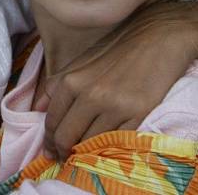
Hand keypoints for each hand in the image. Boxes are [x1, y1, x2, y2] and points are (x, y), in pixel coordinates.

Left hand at [37, 8, 197, 159]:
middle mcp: (90, 94)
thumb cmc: (119, 49)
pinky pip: (117, 143)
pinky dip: (110, 150)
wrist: (159, 37)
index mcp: (71, 80)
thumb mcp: (82, 62)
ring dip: (86, 154)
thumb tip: (38, 111)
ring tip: (87, 156)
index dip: (49, 141)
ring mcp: (114, 105)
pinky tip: (109, 150)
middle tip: (66, 160)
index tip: (51, 151)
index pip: (52, 121)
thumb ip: (57, 86)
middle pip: (67, 137)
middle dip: (63, 152)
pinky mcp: (138, 113)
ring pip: (91, 144)